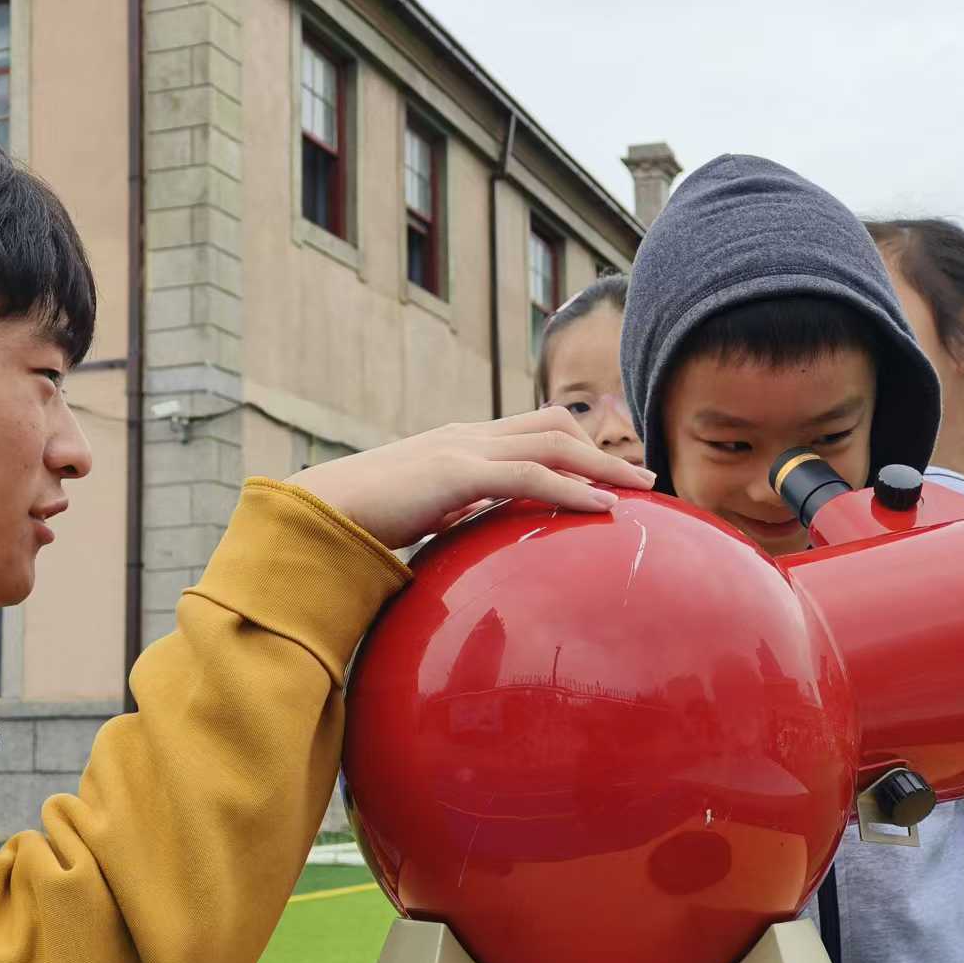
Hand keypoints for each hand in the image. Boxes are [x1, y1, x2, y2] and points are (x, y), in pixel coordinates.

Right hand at [288, 408, 656, 548]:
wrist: (321, 510)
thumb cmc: (363, 520)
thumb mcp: (421, 514)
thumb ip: (452, 515)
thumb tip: (475, 537)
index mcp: (461, 442)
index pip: (532, 428)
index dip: (577, 443)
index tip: (611, 469)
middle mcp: (469, 435)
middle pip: (555, 425)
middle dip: (603, 448)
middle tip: (642, 478)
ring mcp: (465, 447)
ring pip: (554, 442)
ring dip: (603, 464)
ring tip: (640, 489)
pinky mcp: (459, 471)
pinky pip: (532, 474)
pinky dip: (574, 487)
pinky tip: (603, 508)